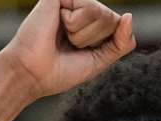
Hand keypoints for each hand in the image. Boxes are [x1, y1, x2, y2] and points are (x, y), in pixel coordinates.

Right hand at [0, 0, 136, 99]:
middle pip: (113, 19)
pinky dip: (76, 24)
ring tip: (63, 35)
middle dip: (94, 39)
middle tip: (69, 44)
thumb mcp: (99, 60)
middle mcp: (82, 8)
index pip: (119, 26)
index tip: (80, 52)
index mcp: (91, 24)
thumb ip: (121, 43)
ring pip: (103, 13)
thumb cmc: (59, 70)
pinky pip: (90, 7)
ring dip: (84, 34)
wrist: (32, 73)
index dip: (105, 45)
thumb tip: (129, 16)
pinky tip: (58, 24)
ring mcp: (72, 1)